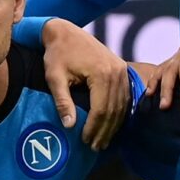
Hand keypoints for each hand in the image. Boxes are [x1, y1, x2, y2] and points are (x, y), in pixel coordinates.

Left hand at [38, 19, 129, 148]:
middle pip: (114, 109)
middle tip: (95, 147)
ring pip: (122, 105)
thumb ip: (63, 101)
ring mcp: (122, 70)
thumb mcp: (55, 78)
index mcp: (101, 73)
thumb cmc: (57, 54)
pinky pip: (125, 97)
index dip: (94, 128)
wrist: (66, 32)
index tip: (85, 140)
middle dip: (104, 131)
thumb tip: (69, 126)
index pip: (101, 109)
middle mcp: (116, 72)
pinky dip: (118, 113)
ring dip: (113, 125)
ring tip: (102, 141)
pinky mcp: (122, 70)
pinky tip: (111, 125)